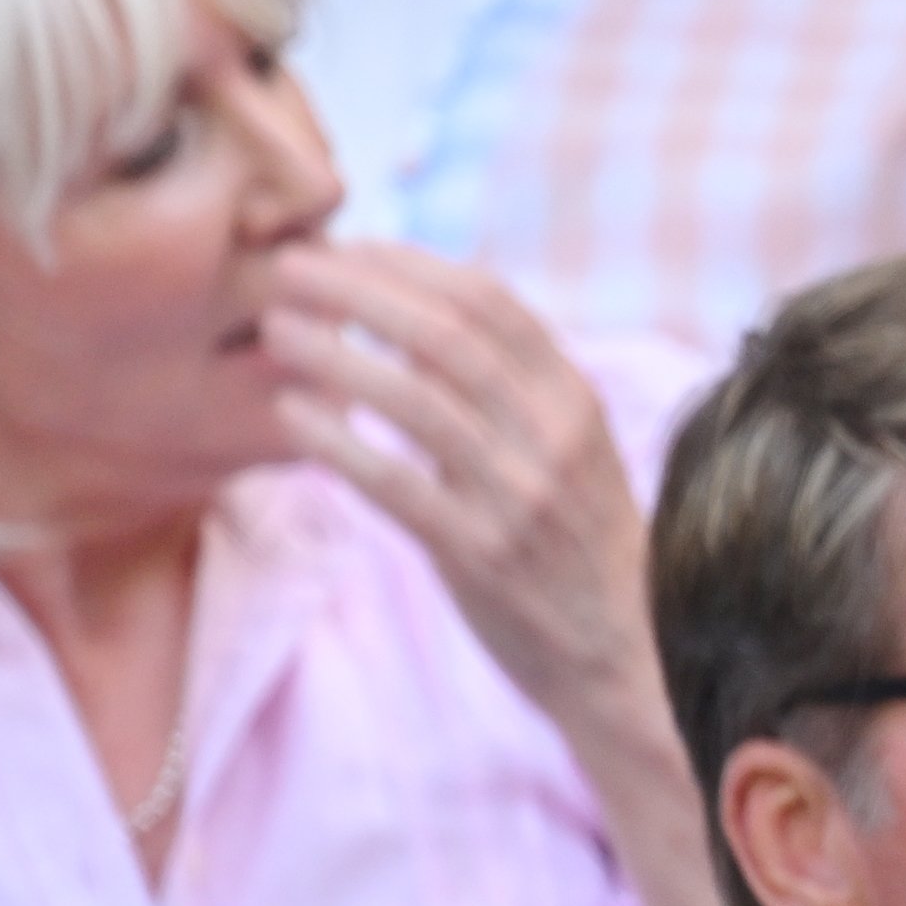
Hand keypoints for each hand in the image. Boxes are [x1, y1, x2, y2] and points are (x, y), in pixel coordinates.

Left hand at [258, 244, 656, 754]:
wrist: (628, 657)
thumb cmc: (581, 548)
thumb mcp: (571, 453)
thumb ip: (514, 390)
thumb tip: (424, 315)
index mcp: (575, 402)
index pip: (491, 303)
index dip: (410, 265)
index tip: (348, 248)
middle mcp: (553, 439)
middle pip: (446, 336)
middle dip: (359, 291)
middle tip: (290, 267)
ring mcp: (520, 497)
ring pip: (414, 398)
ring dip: (335, 354)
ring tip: (276, 330)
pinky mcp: (481, 553)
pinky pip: (393, 482)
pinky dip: (336, 440)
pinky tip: (290, 414)